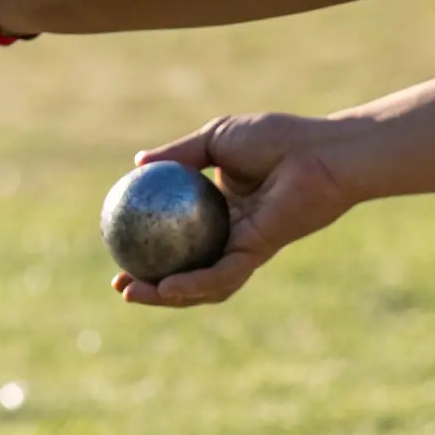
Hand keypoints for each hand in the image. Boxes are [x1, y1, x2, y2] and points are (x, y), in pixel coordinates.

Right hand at [113, 114, 357, 307]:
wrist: (318, 150)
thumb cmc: (275, 137)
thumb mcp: (216, 138)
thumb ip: (180, 154)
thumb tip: (138, 164)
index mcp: (222, 208)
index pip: (179, 237)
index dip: (148, 248)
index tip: (116, 248)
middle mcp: (232, 233)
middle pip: (186, 270)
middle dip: (151, 286)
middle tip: (120, 285)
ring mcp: (245, 247)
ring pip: (202, 284)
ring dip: (166, 297)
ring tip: (133, 294)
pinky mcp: (257, 253)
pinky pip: (221, 275)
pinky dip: (193, 285)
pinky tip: (166, 287)